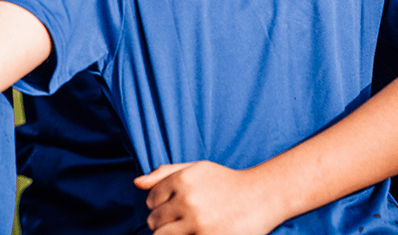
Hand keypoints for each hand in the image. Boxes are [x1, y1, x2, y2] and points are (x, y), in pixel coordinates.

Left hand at [134, 161, 280, 234]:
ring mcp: (197, 223)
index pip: (150, 199)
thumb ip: (164, 174)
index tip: (173, 206)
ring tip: (184, 228)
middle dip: (161, 223)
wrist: (261, 196)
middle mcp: (187, 200)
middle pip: (154, 221)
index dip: (159, 205)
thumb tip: (137, 183)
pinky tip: (193, 232)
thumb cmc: (225, 182)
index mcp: (182, 179)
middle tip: (180, 220)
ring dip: (168, 234)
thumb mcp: (196, 169)